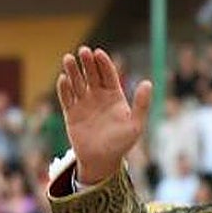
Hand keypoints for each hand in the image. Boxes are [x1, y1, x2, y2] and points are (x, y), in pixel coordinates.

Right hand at [56, 46, 151, 184]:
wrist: (102, 161)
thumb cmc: (121, 144)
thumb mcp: (135, 125)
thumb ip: (141, 104)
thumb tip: (148, 83)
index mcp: (114, 96)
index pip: (108, 74)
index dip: (103, 63)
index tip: (98, 53)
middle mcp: (98, 96)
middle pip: (91, 74)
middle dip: (87, 63)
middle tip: (83, 51)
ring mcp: (83, 104)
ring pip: (77, 83)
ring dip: (73, 71)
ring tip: (69, 58)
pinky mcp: (71, 113)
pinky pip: (66, 98)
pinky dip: (64, 89)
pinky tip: (63, 79)